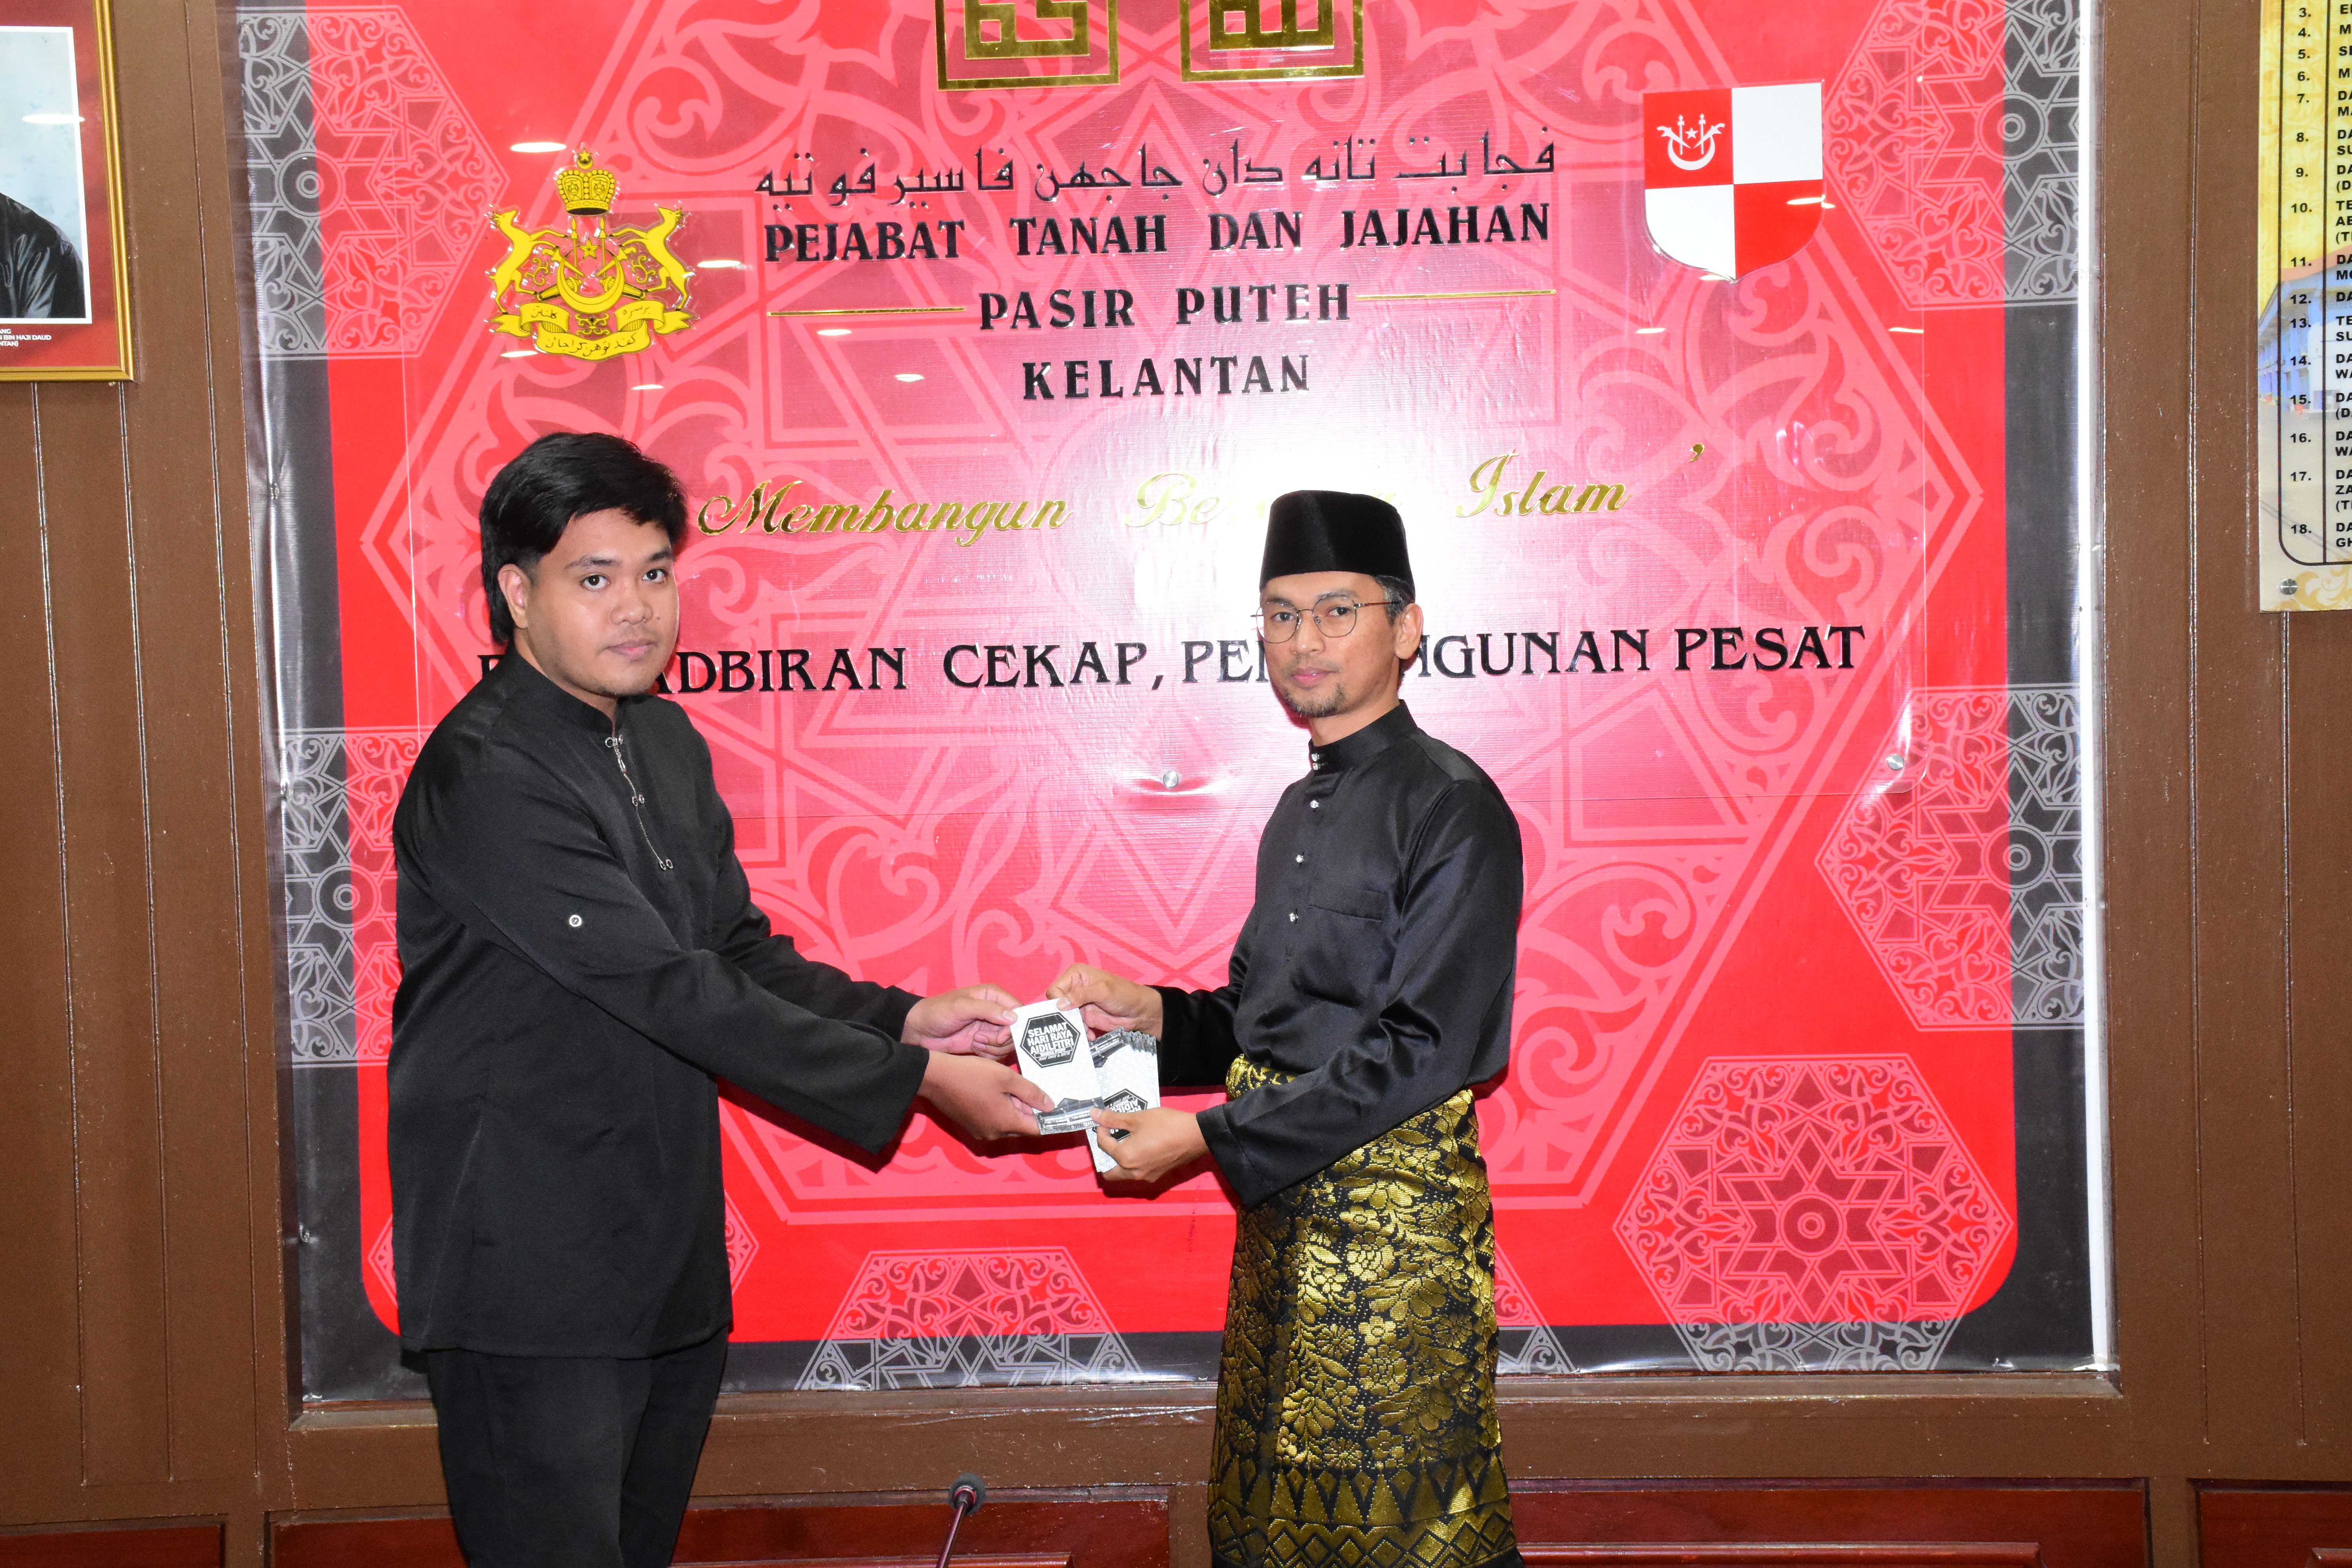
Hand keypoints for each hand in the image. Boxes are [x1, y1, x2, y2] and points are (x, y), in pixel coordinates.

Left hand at [903, 984, 1017, 1058]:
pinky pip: (999, 1053)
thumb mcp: (962, 1006)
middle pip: (1016, 1030)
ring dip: (993, 1047)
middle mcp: (996, 1012)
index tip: (1001, 1036)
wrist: (919, 1031)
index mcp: (994, 996)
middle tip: (980, 1039)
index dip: (1015, 1025)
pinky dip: (988, 1054)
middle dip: (1001, 1039)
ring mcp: (991, 1028)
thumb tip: (1013, 1018)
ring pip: (1008, 1044)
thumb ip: (987, 1010)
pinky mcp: (985, 1043)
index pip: (1019, 1010)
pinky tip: (974, 1048)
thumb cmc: (937, 1012)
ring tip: (975, 1042)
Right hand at [919, 1051, 1052, 1139]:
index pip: (1037, 1129)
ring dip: (1017, 1108)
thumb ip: (1031, 1092)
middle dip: (1033, 1110)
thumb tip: (1050, 1105)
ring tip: (1021, 1086)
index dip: (1051, 1120)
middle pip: (1023, 1126)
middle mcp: (994, 1133)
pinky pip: (994, 1120)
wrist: (935, 1077)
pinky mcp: (971, 1124)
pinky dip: (1003, 1108)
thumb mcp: (1006, 1078)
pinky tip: (1002, 1090)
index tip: (1062, 1111)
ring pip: (1009, 1122)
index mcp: (1005, 1124)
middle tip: (1041, 1090)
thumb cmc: (971, 1074)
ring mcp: (981, 1130)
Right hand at [1047, 963, 1163, 1038]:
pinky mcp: (1084, 1017)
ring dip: (1072, 1027)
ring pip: (1064, 1018)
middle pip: (1056, 1005)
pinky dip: (1080, 1032)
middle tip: (1071, 1026)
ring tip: (1083, 1032)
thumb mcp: (1103, 991)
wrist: (1139, 1012)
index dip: (1056, 1002)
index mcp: (1076, 975)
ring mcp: (1079, 1004)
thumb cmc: (1125, 994)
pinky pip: (1074, 1026)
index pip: (1055, 989)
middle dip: (1063, 1017)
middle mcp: (1074, 988)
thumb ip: (1081, 995)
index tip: (1064, 1012)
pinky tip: (1090, 1035)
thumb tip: (1060, 1004)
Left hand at [1093, 1107, 1207, 1183]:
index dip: (1102, 1129)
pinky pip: (1137, 1173)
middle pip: (1109, 1172)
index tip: (1106, 1119)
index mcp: (1125, 1158)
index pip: (1104, 1145)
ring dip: (1119, 1161)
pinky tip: (1140, 1147)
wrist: (1196, 1135)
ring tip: (1124, 1141)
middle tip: (1110, 1138)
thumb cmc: (1166, 1125)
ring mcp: (1146, 1176)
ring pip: (1123, 1174)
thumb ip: (1113, 1118)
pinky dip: (1133, 1163)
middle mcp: (1133, 1172)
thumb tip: (1094, 1114)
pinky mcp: (1157, 1175)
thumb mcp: (1138, 1118)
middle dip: (1105, 1156)